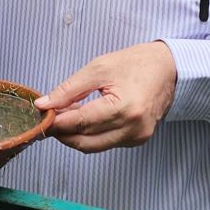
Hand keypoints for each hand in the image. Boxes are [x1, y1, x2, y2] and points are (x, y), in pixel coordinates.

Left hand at [36, 42, 177, 152]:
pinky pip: (105, 143)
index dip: (57, 121)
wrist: (168, 69)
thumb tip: (44, 104)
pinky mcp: (137, 140)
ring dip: (74, 135)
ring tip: (64, 116)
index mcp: (124, 108)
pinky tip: (83, 119)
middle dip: (62, 133)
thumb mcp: (98, 68)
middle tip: (47, 119)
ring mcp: (137, 137)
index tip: (41, 115)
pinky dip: (90, 135)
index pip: (81, 122)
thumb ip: (69, 89)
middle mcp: (133, 128)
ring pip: (93, 146)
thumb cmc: (135, 63)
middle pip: (85, 141)